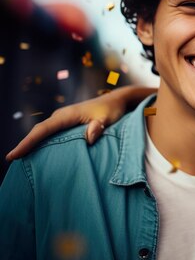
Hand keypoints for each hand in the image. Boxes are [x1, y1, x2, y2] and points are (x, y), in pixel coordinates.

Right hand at [5, 87, 145, 160]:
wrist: (117, 100)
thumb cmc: (112, 110)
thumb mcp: (108, 118)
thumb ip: (98, 126)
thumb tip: (89, 136)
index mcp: (68, 115)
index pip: (43, 130)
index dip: (28, 142)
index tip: (14, 154)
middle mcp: (62, 115)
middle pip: (39, 131)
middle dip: (24, 144)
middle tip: (11, 159)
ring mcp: (63, 118)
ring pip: (43, 132)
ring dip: (32, 143)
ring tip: (19, 159)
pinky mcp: (67, 122)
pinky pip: (50, 132)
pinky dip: (41, 141)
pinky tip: (37, 152)